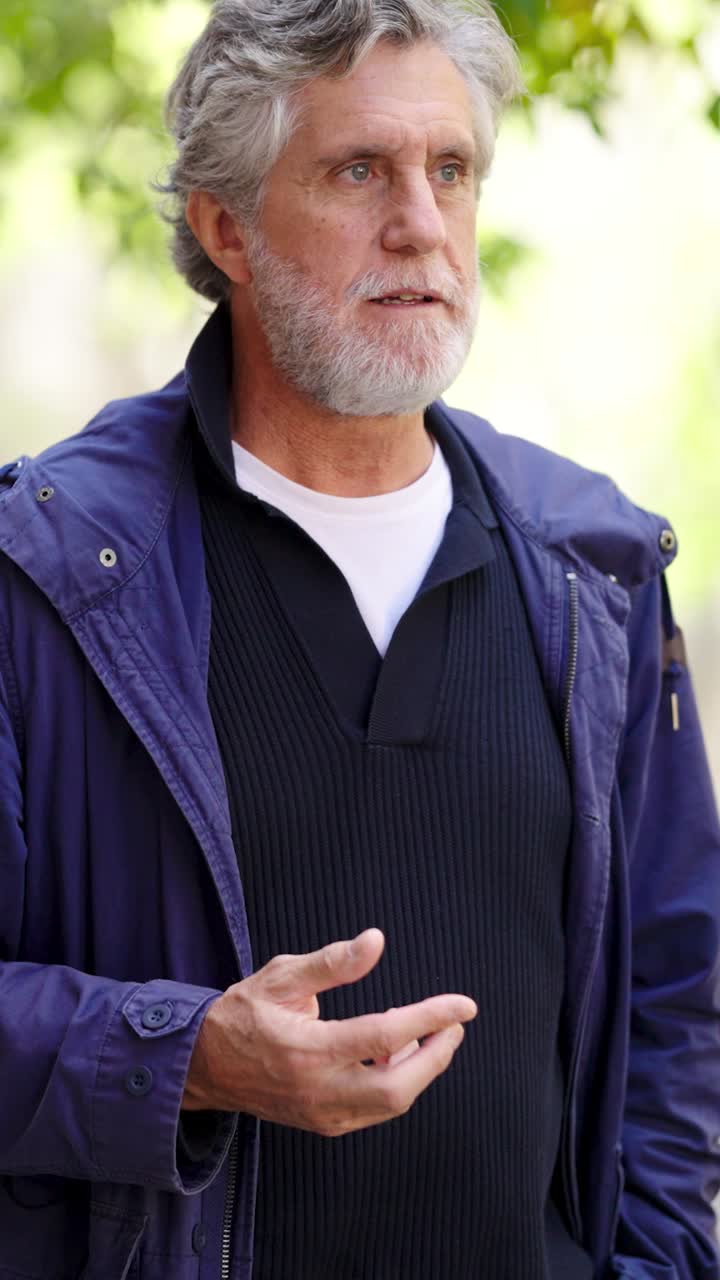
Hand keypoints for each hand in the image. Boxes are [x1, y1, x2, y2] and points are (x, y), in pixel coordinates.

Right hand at [183, 929, 476, 1137]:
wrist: (204, 1065)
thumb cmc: (243, 1012)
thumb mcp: (281, 975)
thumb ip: (331, 962)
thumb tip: (376, 941)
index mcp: (307, 1048)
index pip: (385, 1037)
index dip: (430, 1018)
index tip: (464, 1005)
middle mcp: (317, 1089)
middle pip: (399, 1088)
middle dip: (438, 1056)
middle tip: (455, 1024)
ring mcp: (322, 1113)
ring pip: (391, 1103)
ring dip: (422, 1071)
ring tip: (430, 1034)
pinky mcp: (324, 1124)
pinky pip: (375, 1110)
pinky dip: (397, 1084)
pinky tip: (397, 1055)